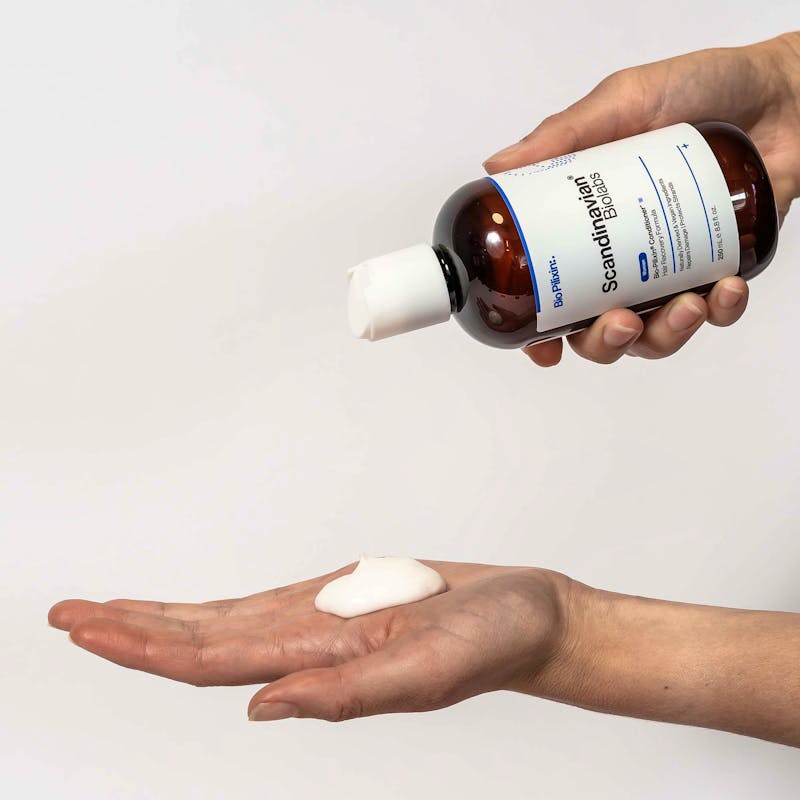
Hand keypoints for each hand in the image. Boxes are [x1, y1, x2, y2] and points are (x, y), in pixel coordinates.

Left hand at [48, 561, 799, 743]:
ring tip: (107, 609)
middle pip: (196, 643)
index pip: (205, 660)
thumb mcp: (428, 671)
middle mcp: (306, 649)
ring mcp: (319, 625)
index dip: (140, 645)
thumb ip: (346, 694)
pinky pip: (260, 606)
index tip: (84, 626)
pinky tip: (190, 613)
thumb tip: (257, 708)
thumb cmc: (493, 643)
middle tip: (64, 614)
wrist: (526, 616)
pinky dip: (214, 606)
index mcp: (319, 665)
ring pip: (221, 625)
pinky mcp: (338, 602)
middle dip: (129, 630)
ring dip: (161, 618)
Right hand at [484, 32, 799, 366]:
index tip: (542, 347)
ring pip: (654, 338)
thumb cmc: (702, 90)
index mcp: (589, 229)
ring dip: (664, 337)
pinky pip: (716, 315)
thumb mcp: (624, 103)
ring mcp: (671, 270)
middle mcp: (624, 258)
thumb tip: (497, 166)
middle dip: (604, 343)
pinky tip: (723, 289)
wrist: (784, 91)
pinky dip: (720, 312)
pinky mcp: (720, 271)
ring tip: (686, 306)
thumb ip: (563, 134)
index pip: (553, 294)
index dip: (542, 331)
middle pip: (597, 332)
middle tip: (620, 322)